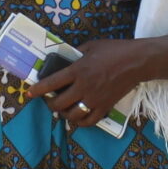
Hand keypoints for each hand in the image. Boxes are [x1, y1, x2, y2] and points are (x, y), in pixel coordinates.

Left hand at [31, 39, 148, 128]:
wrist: (137, 62)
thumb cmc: (114, 50)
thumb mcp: (91, 46)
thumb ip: (76, 54)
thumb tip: (65, 61)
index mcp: (78, 70)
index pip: (52, 83)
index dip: (38, 90)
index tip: (29, 93)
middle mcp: (84, 87)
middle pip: (59, 103)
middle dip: (49, 103)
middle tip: (49, 100)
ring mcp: (95, 100)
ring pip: (72, 115)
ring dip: (63, 114)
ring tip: (63, 109)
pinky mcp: (105, 107)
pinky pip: (89, 121)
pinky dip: (80, 122)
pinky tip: (77, 117)